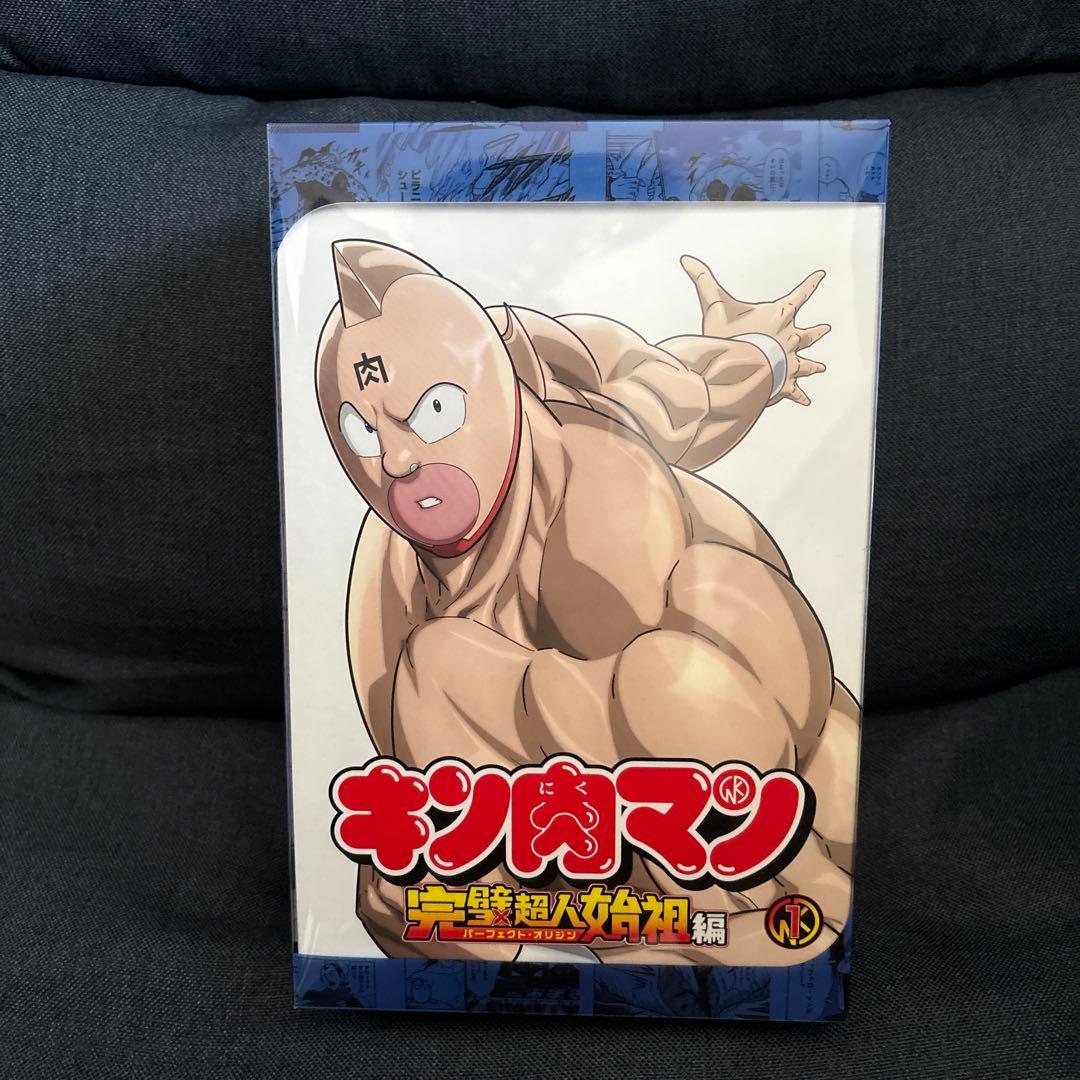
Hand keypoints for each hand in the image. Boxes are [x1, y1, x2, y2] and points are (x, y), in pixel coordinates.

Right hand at [680, 254, 829, 405]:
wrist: (743, 366)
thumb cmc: (731, 336)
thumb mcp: (714, 306)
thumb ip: (703, 281)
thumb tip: (686, 259)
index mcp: (779, 316)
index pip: (800, 295)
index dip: (810, 284)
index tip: (821, 276)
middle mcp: (791, 337)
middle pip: (808, 333)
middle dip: (816, 331)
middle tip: (826, 329)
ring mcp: (790, 361)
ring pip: (806, 363)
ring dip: (813, 365)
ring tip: (822, 368)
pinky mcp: (785, 382)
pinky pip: (795, 390)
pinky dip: (800, 396)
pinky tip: (806, 401)